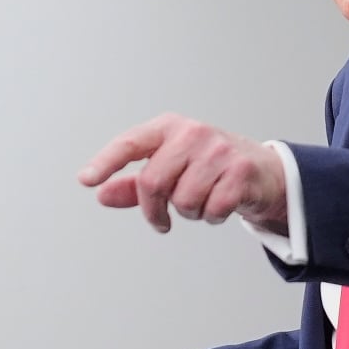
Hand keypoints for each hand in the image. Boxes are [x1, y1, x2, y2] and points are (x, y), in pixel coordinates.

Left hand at [78, 113, 288, 233]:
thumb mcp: (169, 169)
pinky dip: (212, 217)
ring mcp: (218, 150)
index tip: (86, 179)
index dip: (106, 162)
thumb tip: (101, 194)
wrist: (262, 171)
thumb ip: (134, 185)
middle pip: (153, 182)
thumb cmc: (208, 168)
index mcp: (168, 128)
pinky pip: (211, 210)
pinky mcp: (240, 171)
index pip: (130, 143)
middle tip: (161, 220)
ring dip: (189, 213)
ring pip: (183, 201)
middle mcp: (192, 133)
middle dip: (154, 210)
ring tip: (201, 201)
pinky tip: (220, 205)